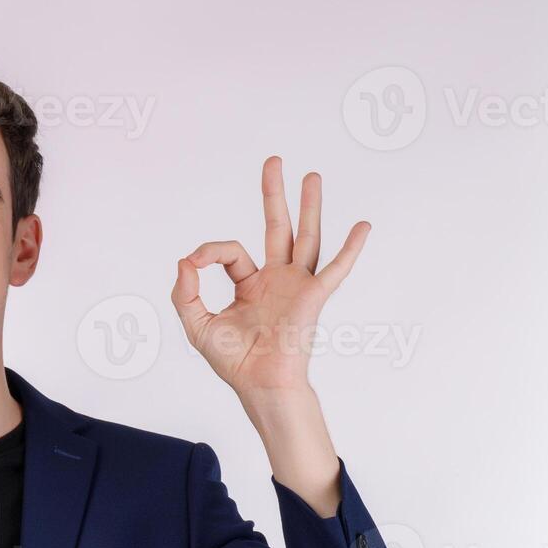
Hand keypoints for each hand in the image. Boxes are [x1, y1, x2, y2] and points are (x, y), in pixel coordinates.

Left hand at [170, 156, 368, 396]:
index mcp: (251, 285)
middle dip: (274, 195)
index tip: (193, 264)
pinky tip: (363, 226)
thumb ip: (186, 292)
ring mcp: (296, 286)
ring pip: (306, 237)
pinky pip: (334, 270)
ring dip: (309, 206)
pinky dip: (351, 249)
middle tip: (274, 161)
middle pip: (277, 228)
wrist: (258, 386)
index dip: (208, 253)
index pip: (231, 253)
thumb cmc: (233, 362)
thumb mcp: (196, 323)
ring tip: (312, 176)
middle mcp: (276, 280)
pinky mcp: (312, 298)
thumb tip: (184, 260)